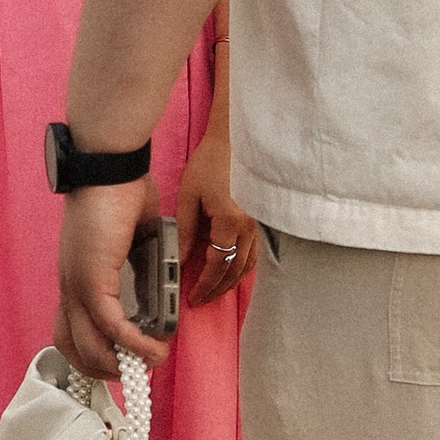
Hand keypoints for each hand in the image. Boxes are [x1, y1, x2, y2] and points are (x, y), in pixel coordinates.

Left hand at [55, 179, 160, 376]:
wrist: (109, 166)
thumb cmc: (121, 191)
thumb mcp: (134, 243)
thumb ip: (140, 272)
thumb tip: (157, 298)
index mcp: (76, 276)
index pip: (71, 331)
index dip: (95, 353)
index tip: (124, 358)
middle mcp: (69, 285)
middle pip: (73, 349)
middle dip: (107, 369)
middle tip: (138, 369)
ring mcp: (77, 284)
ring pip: (88, 346)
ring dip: (122, 362)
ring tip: (152, 360)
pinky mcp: (92, 279)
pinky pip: (110, 325)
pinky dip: (132, 342)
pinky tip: (152, 345)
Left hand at [177, 120, 258, 305]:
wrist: (234, 139)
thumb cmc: (210, 162)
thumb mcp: (189, 196)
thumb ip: (184, 231)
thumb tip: (178, 259)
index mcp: (230, 221)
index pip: (216, 265)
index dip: (204, 285)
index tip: (192, 297)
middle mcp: (249, 227)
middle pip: (234, 271)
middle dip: (217, 289)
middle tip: (201, 299)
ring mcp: (259, 224)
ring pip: (247, 265)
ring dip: (231, 282)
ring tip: (214, 290)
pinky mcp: (261, 219)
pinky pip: (254, 253)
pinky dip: (241, 267)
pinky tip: (230, 271)